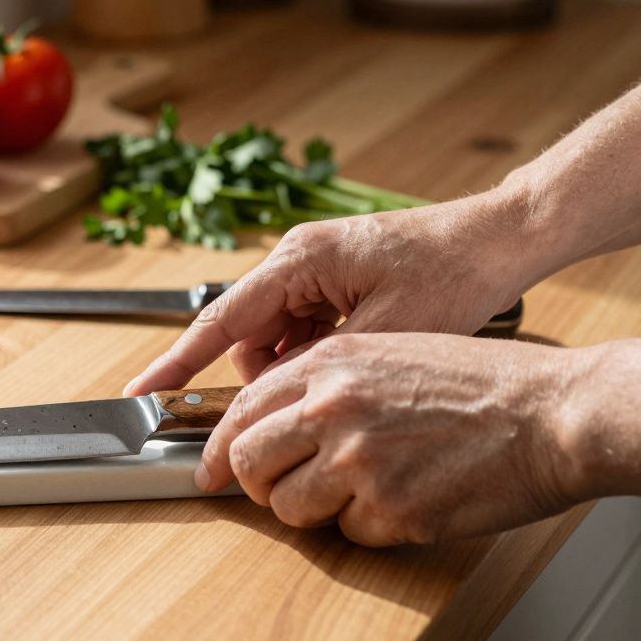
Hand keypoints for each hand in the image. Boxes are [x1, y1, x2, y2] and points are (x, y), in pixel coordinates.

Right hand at [125, 196, 529, 392]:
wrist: (499, 239)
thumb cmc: (452, 273)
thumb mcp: (383, 333)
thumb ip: (315, 364)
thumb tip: (272, 395)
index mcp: (298, 261)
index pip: (220, 320)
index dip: (178, 362)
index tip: (142, 393)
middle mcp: (296, 258)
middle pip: (247, 333)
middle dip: (266, 373)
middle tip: (306, 401)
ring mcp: (313, 267)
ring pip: (274, 335)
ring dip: (296, 364)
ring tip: (348, 373)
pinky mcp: (332, 278)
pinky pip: (301, 325)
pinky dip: (315, 351)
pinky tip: (353, 359)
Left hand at [194, 333, 587, 545]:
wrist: (554, 413)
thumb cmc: (482, 382)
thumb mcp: (391, 350)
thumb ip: (326, 379)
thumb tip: (273, 416)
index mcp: (330, 364)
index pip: (241, 408)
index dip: (217, 445)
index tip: (210, 469)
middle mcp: (333, 407)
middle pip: (245, 461)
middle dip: (254, 484)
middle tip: (274, 492)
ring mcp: (359, 460)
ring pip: (287, 507)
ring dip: (310, 510)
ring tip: (354, 494)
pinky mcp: (391, 509)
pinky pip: (348, 533)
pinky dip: (370, 527)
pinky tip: (407, 499)